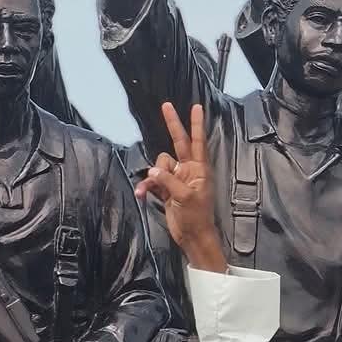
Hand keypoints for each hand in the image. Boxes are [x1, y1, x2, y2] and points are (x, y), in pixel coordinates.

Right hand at [135, 102, 226, 272]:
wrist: (192, 236)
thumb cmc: (197, 217)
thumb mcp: (185, 197)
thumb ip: (169, 181)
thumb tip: (153, 170)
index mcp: (199, 169)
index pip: (198, 141)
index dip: (196, 124)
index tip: (196, 107)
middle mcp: (188, 170)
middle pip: (178, 143)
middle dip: (172, 125)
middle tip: (166, 105)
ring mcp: (176, 179)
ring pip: (158, 165)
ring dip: (151, 176)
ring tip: (149, 190)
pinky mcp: (166, 190)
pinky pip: (152, 181)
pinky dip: (146, 186)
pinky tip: (142, 195)